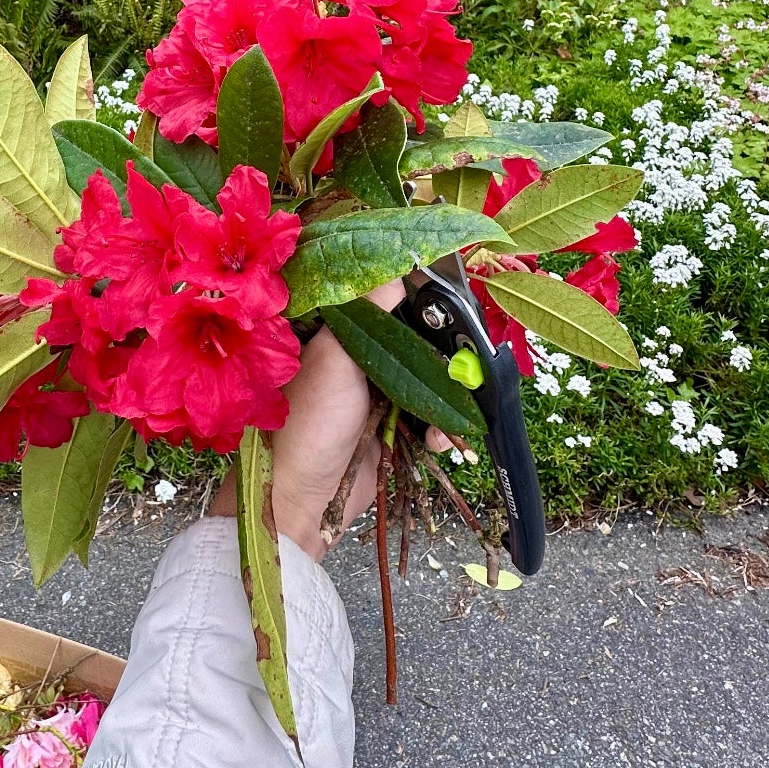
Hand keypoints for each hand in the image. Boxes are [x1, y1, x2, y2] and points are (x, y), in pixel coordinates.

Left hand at [211, 279, 452, 561]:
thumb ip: (368, 312)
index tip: (449, 302)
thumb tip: (400, 268)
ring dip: (445, 398)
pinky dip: (438, 429)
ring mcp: (374, 396)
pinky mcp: (389, 430)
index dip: (417, 302)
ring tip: (451, 411)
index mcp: (336, 333)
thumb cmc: (307, 423)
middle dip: (442, 357)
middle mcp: (356, 359)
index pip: (384, 302)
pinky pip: (427, 420)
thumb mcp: (335, 357)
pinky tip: (437, 440)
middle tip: (464, 366)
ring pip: (427, 383)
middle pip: (413, 342)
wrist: (303, 499)